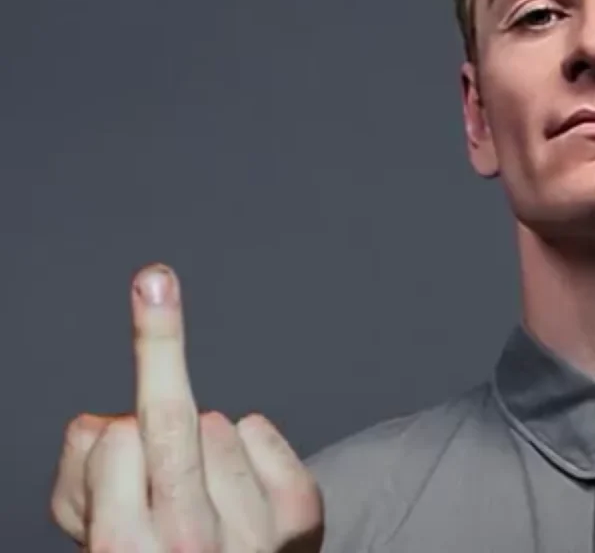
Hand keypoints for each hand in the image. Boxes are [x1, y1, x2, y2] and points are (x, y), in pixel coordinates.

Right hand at [50, 264, 322, 551]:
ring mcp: (254, 535)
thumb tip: (106, 424)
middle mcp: (194, 549)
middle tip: (153, 278)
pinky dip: (249, 439)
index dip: (113, 434)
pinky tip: (239, 480)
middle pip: (172, 423)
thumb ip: (84, 478)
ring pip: (219, 425)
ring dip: (202, 437)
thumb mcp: (93, 525)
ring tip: (199, 488)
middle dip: (159, 340)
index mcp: (127, 550)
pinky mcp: (300, 516)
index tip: (113, 419)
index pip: (118, 444)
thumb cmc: (148, 549)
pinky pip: (261, 432)